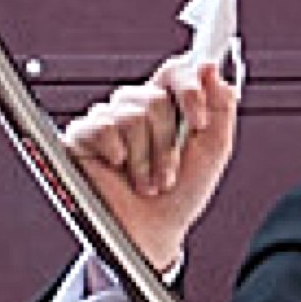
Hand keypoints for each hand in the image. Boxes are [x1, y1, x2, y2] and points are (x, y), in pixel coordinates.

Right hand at [62, 51, 238, 272]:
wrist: (154, 233)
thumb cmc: (181, 195)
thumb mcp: (212, 150)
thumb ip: (219, 107)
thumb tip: (210, 69)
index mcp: (167, 106)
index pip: (175, 72)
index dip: (189, 89)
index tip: (199, 122)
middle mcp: (135, 108)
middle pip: (154, 99)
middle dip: (167, 145)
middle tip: (167, 175)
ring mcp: (107, 121)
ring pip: (130, 116)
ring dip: (145, 159)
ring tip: (146, 182)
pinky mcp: (81, 137)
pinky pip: (101, 128)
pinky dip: (117, 155)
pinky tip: (118, 171)